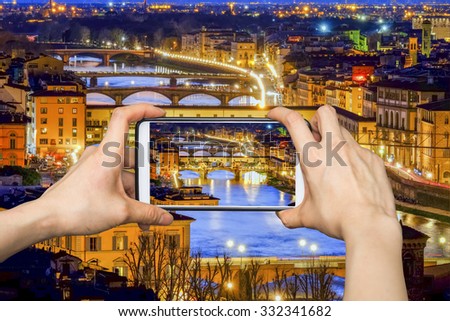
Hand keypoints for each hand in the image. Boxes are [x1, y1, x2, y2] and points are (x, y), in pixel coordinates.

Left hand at [37, 103, 172, 235]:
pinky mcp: (88, 176)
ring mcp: (93, 165)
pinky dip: (121, 193)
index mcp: (109, 154)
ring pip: (122, 172)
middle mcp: (100, 155)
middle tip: (148, 194)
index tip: (158, 113)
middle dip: (143, 178)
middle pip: (132, 156)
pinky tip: (125, 211)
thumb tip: (165, 218)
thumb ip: (147, 213)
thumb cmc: (77, 208)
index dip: (143, 110)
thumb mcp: (122, 212)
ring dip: (133, 191)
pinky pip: (111, 179)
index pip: (124, 117)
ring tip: (138, 213)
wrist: (48, 218)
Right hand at [268, 106, 406, 299]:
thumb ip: (292, 215)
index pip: (294, 122)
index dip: (282, 112)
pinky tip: (351, 176)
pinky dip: (351, 157)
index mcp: (313, 158)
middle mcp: (335, 149)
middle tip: (313, 134)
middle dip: (316, 118)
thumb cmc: (338, 218)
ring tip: (332, 161)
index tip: (276, 114)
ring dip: (334, 139)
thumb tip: (284, 218)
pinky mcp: (372, 160)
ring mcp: (356, 152)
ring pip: (343, 131)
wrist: (369, 225)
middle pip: (324, 112)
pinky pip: (359, 150)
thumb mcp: (308, 216)